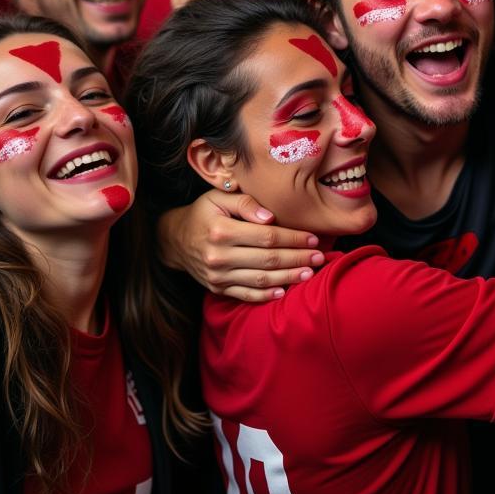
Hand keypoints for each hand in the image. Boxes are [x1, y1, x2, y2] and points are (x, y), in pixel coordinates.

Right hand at [157, 189, 325, 301]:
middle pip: (267, 260)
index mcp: (221, 231)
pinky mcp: (217, 288)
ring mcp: (217, 276)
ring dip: (288, 278)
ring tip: (309, 274)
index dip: (293, 239)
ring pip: (260, 280)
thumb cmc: (204, 213)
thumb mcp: (219, 197)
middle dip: (297, 259)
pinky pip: (245, 295)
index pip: (267, 237)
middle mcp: (218, 256)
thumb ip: (245, 203)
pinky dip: (266, 296)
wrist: (175, 239)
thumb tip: (270, 217)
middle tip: (319, 258)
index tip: (313, 238)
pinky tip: (284, 292)